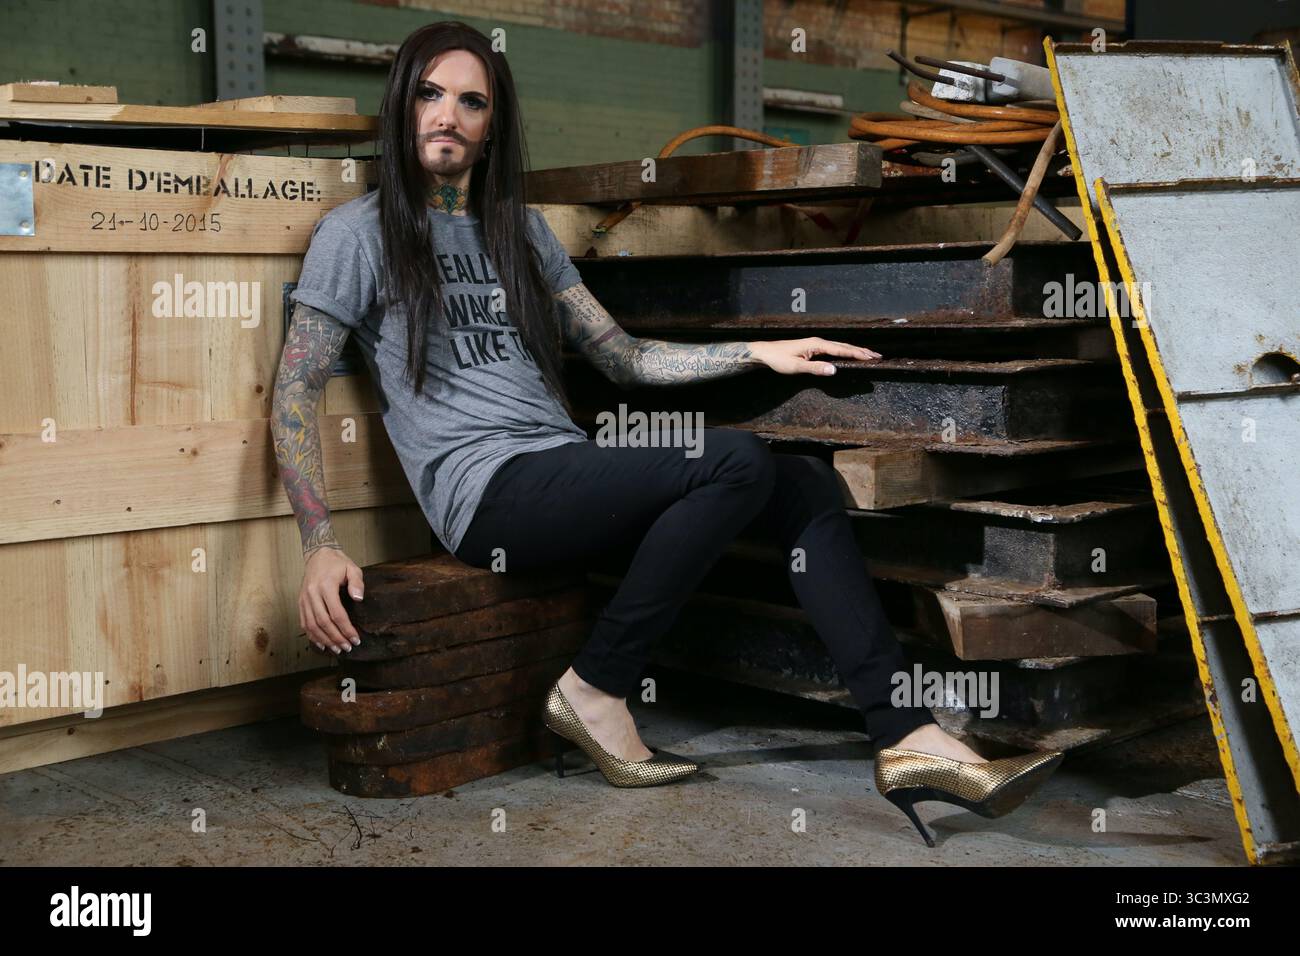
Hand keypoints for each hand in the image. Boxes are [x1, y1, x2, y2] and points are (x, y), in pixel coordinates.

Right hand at [299, 547, 364, 653]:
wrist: (317, 555)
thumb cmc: (337, 563)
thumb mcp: (352, 568)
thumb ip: (357, 583)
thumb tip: (358, 599)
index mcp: (326, 586)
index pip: (336, 613)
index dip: (346, 629)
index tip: (356, 639)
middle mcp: (312, 594)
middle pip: (323, 622)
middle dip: (336, 638)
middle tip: (347, 648)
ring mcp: (304, 599)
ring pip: (311, 625)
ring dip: (324, 640)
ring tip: (336, 649)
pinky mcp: (300, 602)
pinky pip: (304, 622)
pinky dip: (312, 636)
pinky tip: (322, 644)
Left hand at [750, 337, 880, 375]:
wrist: (764, 353)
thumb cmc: (778, 360)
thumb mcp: (796, 367)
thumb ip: (816, 369)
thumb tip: (835, 370)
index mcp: (817, 344)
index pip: (842, 349)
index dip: (858, 354)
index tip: (872, 357)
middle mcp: (819, 342)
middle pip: (844, 346)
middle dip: (861, 351)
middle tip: (878, 356)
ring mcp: (816, 344)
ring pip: (840, 346)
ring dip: (855, 350)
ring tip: (869, 354)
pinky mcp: (813, 348)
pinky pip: (834, 349)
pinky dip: (845, 352)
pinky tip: (849, 355)